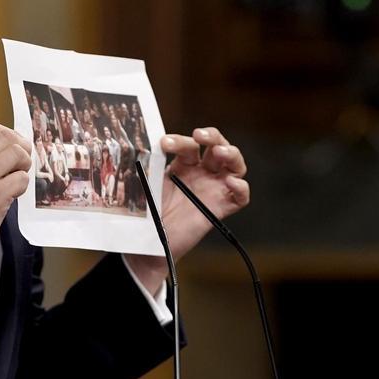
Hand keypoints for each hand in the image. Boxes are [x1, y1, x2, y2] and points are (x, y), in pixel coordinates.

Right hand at [0, 123, 30, 281]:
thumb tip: (11, 146)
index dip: (12, 137)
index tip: (16, 151)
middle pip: (9, 137)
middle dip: (22, 149)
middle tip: (21, 165)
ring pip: (18, 154)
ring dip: (24, 167)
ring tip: (14, 181)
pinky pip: (22, 179)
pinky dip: (22, 186)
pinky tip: (11, 195)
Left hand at [126, 127, 248, 290]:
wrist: (151, 243)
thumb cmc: (149, 213)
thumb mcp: (147, 186)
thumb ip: (148, 169)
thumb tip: (137, 150)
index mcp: (184, 165)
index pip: (190, 145)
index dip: (180, 141)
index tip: (164, 144)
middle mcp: (203, 173)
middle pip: (218, 146)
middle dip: (212, 136)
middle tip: (199, 135)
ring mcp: (214, 189)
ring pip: (235, 165)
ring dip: (231, 153)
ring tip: (220, 152)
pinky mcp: (221, 208)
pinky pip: (240, 197)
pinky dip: (241, 188)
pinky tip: (231, 183)